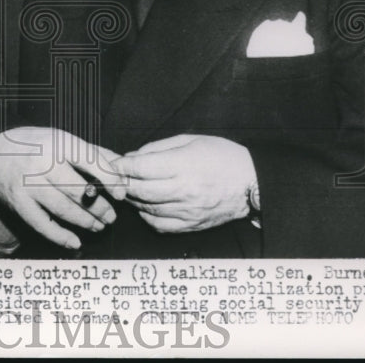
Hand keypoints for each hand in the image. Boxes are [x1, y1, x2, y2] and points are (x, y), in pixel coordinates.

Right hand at [0, 126, 124, 249]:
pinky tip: (75, 242)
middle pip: (79, 190)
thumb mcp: (60, 138)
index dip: (109, 178)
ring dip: (86, 222)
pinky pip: (43, 225)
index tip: (121, 193)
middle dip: (100, 207)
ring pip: (64, 209)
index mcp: (57, 142)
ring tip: (99, 226)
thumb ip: (91, 151)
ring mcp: (29, 184)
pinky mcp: (19, 203)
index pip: (89, 160)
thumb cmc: (33, 146)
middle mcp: (42, 162)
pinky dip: (61, 236)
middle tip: (111, 216)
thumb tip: (121, 164)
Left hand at [111, 134, 255, 231]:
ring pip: (146, 208)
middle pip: (139, 190)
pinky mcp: (191, 225)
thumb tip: (132, 157)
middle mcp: (184, 190)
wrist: (251, 182)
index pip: (141, 168)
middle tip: (116, 176)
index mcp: (183, 165)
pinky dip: (147, 216)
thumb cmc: (222, 156)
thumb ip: (158, 148)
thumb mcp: (190, 140)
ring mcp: (187, 211)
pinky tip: (147, 205)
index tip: (113, 163)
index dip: (121, 165)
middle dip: (122, 183)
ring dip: (133, 198)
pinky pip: (160, 225)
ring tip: (131, 188)